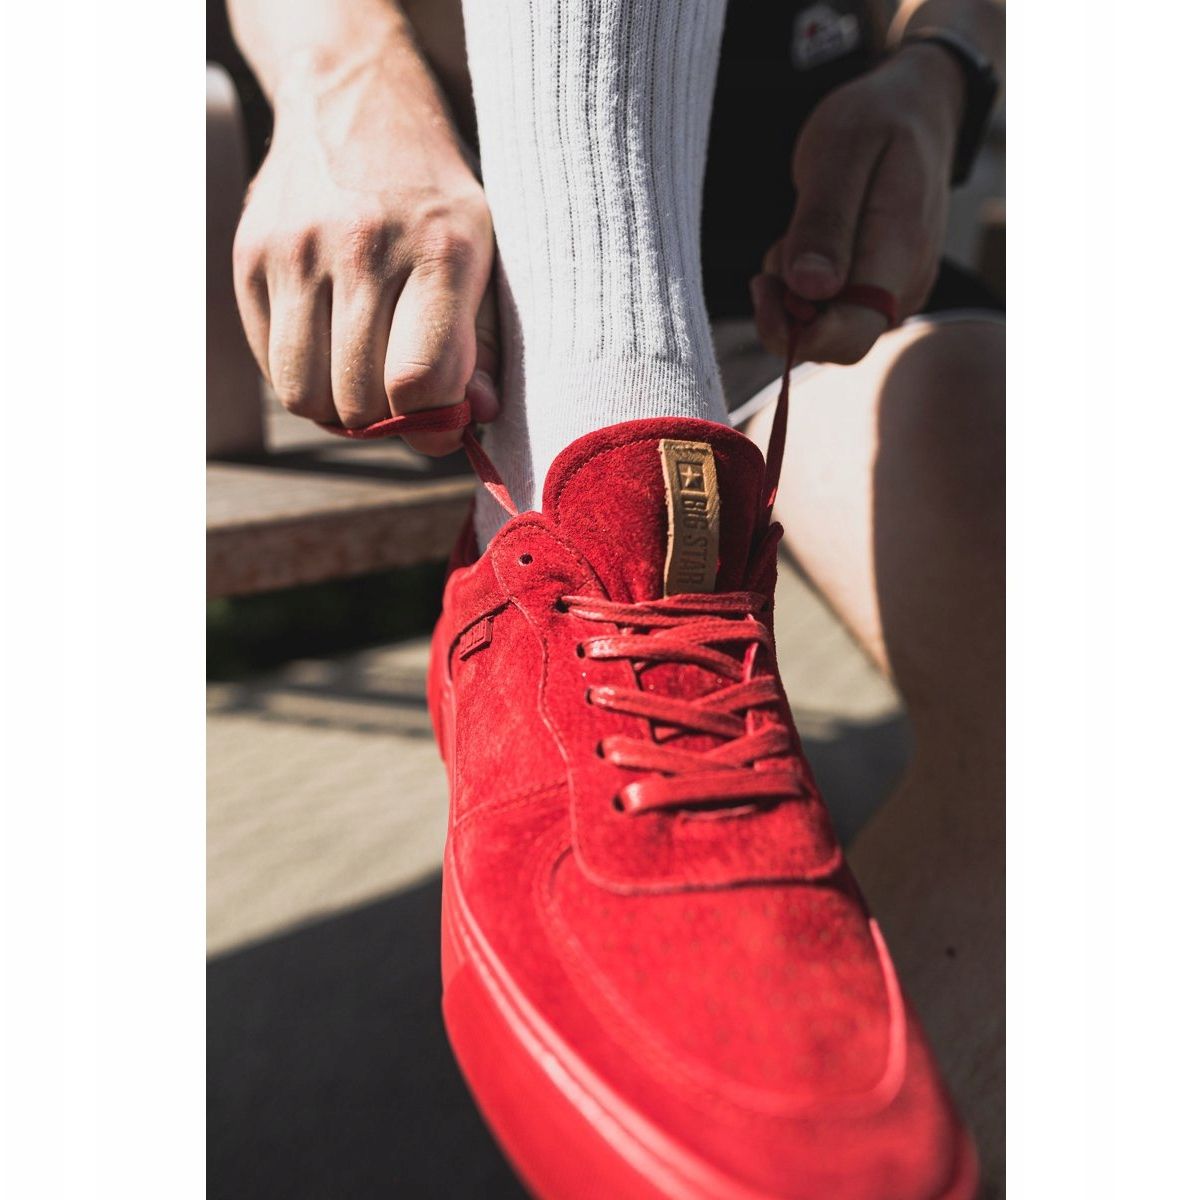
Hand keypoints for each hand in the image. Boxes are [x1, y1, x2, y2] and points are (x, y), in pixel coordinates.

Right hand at [233, 41, 496, 453]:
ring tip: (365, 380)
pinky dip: (304, 376)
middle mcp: (362, 247)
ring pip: (305, 394)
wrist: (353, 98)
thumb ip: (482, 344)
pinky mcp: (250, 255)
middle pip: (358, 401)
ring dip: (339, 409)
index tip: (443, 421)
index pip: (418, 381)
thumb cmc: (433, 199)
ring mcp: (296, 250)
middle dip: (387, 420)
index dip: (433, 424)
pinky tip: (331, 347)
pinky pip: (272, 363)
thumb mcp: (483, 255)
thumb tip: (472, 420)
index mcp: (440, 251)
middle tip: (403, 399)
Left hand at [751, 42, 964, 362]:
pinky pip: (833, 310)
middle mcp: (904, 287)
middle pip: (833, 343)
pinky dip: (807, 287)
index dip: (796, 333)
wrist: (913, 109)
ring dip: (794, 293)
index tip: (763, 284)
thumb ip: (823, 222)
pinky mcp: (880, 290)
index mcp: (898, 254)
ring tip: (799, 230)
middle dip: (788, 310)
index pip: (849, 337)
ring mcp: (895, 292)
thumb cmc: (873, 121)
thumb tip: (811, 290)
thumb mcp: (839, 152)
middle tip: (776, 248)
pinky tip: (811, 243)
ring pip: (827, 326)